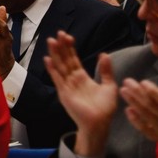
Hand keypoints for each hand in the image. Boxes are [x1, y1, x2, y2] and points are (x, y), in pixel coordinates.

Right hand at [43, 32, 116, 155]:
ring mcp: (67, 86)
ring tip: (51, 41)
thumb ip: (105, 70)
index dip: (70, 48)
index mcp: (82, 78)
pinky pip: (57, 79)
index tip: (68, 36)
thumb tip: (104, 54)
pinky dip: (52, 69)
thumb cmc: (105, 108)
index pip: (74, 59)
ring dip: (55, 54)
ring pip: (60, 66)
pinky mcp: (64, 93)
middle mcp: (72, 80)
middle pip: (65, 60)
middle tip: (58, 33)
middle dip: (62, 47)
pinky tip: (48, 59)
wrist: (100, 123)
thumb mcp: (109, 85)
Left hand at [118, 56, 157, 151]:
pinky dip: (134, 119)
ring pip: (145, 115)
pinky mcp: (154, 135)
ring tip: (123, 91)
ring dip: (133, 102)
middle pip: (151, 106)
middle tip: (126, 82)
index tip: (142, 81)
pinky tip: (127, 109)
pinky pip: (142, 127)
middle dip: (138, 93)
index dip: (153, 91)